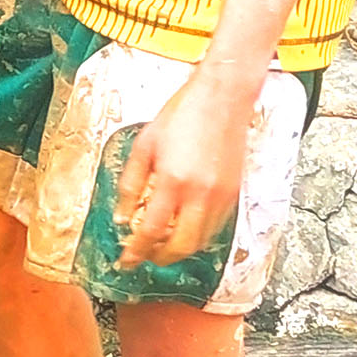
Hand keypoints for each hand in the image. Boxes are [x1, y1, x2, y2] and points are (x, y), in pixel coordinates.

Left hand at [113, 72, 256, 269]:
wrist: (223, 96)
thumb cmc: (183, 114)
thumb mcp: (144, 146)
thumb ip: (130, 185)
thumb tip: (122, 217)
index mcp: (173, 181)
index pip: (150, 231)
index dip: (136, 251)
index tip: (126, 260)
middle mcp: (201, 194)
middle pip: (180, 246)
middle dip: (159, 257)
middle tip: (145, 256)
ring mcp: (222, 196)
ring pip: (201, 242)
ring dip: (179, 249)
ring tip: (161, 243)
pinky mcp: (234, 192)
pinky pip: (215, 228)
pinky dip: (197, 235)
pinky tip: (183, 227)